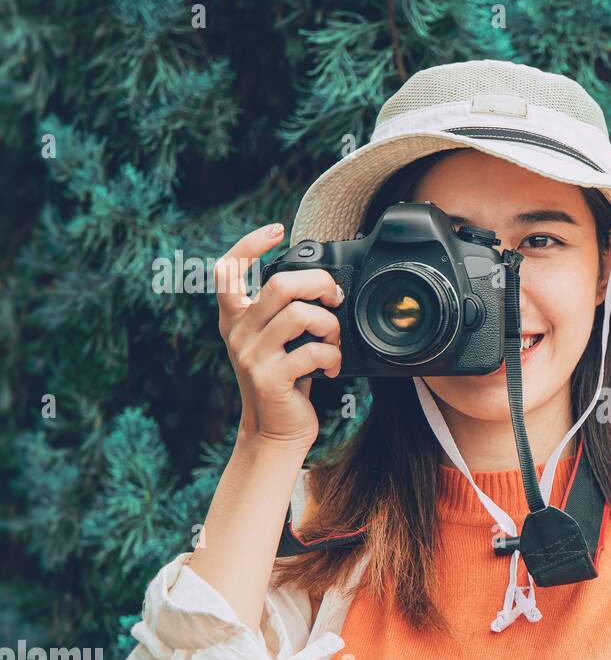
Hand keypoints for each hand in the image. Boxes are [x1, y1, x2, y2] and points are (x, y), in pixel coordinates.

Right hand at [213, 223, 345, 451]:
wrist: (276, 430)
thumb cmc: (286, 381)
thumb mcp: (276, 341)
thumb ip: (284, 312)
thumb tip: (323, 284)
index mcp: (236, 317)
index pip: (227, 269)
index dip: (249, 244)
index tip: (276, 230)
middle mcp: (237, 332)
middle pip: (279, 284)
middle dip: (318, 284)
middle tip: (334, 298)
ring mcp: (251, 355)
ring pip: (299, 314)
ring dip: (329, 324)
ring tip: (333, 341)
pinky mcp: (269, 378)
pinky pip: (312, 351)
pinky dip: (333, 357)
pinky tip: (332, 369)